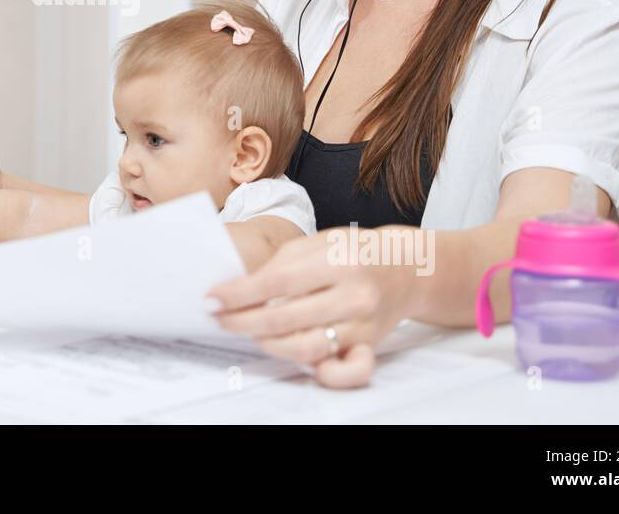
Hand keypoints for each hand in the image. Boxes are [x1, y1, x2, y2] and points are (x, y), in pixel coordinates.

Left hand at [206, 230, 420, 388]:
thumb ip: (280, 266)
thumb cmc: (354, 252)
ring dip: (268, 344)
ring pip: (305, 348)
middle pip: (285, 319)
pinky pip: (346, 372)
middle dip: (243, 321)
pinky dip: (321, 374)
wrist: (406, 268)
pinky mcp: (369, 346)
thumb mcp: (317, 243)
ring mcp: (363, 325)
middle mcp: (353, 295)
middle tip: (220, 319)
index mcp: (338, 260)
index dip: (239, 294)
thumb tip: (240, 291)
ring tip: (250, 331)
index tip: (212, 299)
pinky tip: (300, 361)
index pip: (277, 282)